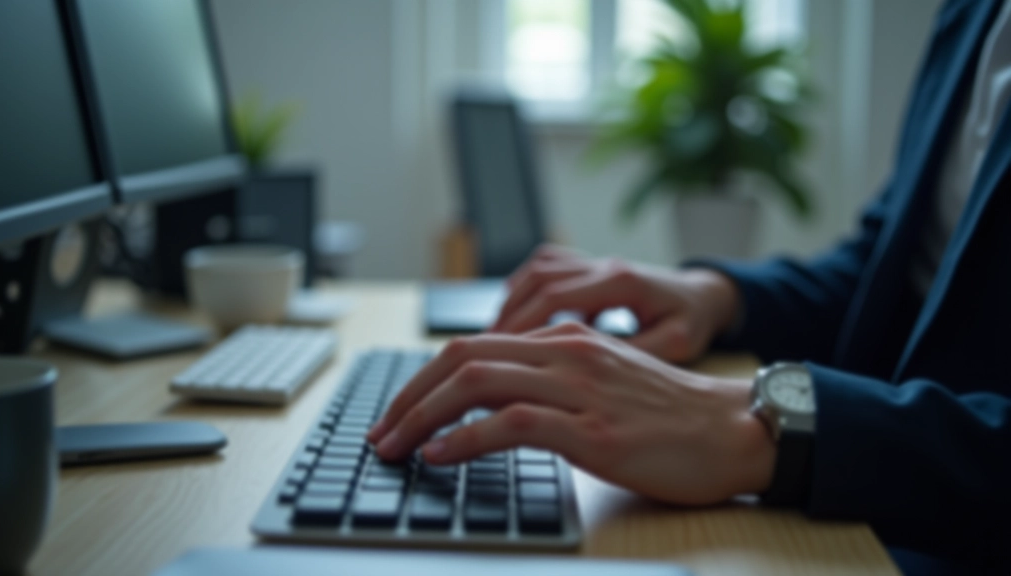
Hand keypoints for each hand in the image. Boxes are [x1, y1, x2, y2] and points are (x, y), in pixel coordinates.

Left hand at [367, 323, 774, 504]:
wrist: (732, 429)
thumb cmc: (667, 414)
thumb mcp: (600, 382)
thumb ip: (550, 383)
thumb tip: (492, 407)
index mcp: (563, 340)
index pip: (472, 347)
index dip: (423, 379)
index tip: (397, 412)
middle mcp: (565, 353)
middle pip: (461, 359)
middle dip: (408, 396)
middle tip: (380, 433)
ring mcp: (578, 389)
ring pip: (477, 384)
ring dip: (422, 417)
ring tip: (394, 447)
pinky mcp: (593, 429)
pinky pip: (513, 423)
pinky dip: (466, 440)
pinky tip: (441, 456)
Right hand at [492, 245, 741, 363]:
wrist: (708, 296)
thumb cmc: (693, 323)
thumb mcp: (676, 344)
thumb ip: (635, 353)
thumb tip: (590, 371)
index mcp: (621, 282)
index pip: (554, 296)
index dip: (520, 324)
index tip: (497, 352)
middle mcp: (603, 265)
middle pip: (536, 281)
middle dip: (505, 316)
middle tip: (477, 353)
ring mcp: (595, 263)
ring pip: (536, 272)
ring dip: (509, 304)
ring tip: (489, 340)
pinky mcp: (589, 268)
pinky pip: (545, 269)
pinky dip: (522, 292)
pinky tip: (510, 322)